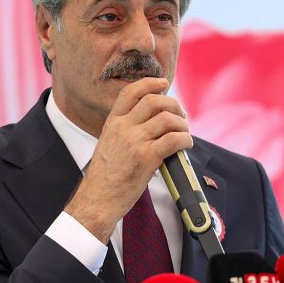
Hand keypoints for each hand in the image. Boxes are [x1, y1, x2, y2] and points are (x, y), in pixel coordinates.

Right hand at [64, 77, 191, 240]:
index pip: (131, 92)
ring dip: (182, 124)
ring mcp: (135, 141)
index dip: (150, 83)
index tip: (163, 83)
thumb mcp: (108, 144)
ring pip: (168, 119)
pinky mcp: (146, 157)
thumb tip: (151, 123)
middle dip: (174, 105)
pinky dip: (185, 140)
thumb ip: (125, 131)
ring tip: (184, 133)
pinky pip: (174, 139)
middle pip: (154, 101)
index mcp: (112, 122)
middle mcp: (123, 127)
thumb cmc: (105, 177)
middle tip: (181, 116)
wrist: (98, 198)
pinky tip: (185, 145)